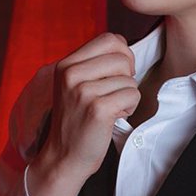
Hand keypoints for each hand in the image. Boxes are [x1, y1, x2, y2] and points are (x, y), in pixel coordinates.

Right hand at [27, 32, 141, 195]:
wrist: (63, 157)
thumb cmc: (77, 121)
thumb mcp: (75, 85)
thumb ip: (94, 64)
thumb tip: (125, 48)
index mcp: (66, 64)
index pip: (110, 39)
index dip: (123, 55)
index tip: (118, 74)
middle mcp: (71, 74)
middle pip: (122, 57)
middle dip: (127, 77)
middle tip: (114, 94)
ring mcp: (83, 91)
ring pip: (129, 79)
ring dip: (127, 95)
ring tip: (110, 108)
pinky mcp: (97, 109)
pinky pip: (132, 95)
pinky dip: (129, 107)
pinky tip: (114, 117)